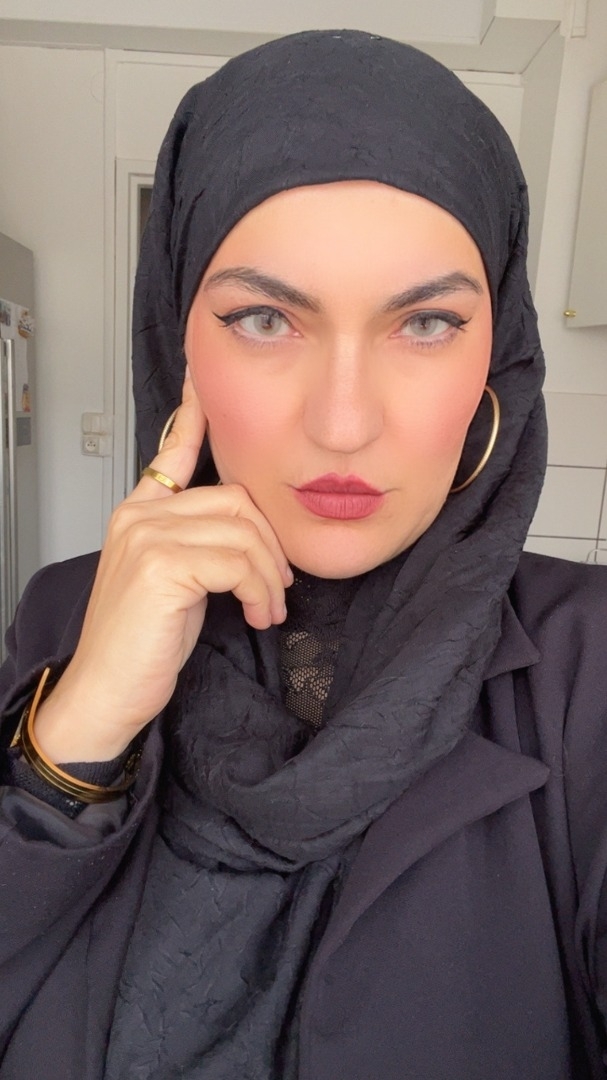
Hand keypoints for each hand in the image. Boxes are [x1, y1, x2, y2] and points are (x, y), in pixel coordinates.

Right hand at [33, 369, 292, 762]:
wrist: (108, 693)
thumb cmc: (144, 644)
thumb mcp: (178, 583)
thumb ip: (200, 544)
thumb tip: (247, 531)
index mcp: (140, 513)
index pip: (173, 451)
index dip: (196, 416)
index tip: (205, 380)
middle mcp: (139, 515)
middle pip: (236, 499)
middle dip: (270, 545)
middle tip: (276, 587)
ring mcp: (146, 536)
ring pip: (243, 530)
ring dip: (269, 575)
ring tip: (267, 608)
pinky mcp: (160, 564)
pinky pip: (237, 561)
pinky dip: (259, 590)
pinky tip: (257, 615)